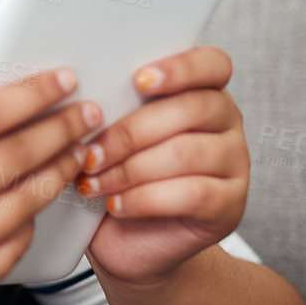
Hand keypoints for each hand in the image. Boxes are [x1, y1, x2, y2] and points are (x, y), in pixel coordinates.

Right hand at [0, 62, 97, 304]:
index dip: (31, 94)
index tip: (60, 80)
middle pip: (18, 157)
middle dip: (61, 129)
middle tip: (86, 112)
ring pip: (25, 204)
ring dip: (58, 172)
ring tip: (75, 151)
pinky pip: (12, 249)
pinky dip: (30, 221)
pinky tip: (34, 199)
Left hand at [74, 45, 247, 285]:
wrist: (128, 240)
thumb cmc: (111, 175)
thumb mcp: (105, 133)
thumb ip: (106, 105)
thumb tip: (71, 85)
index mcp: (199, 91)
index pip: (211, 64)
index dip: (180, 68)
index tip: (138, 79)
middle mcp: (226, 123)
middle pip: (192, 109)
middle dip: (130, 132)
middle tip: (88, 154)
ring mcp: (234, 164)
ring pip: (187, 153)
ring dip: (129, 169)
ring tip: (92, 182)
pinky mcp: (229, 206)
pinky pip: (191, 194)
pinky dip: (144, 198)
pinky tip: (115, 203)